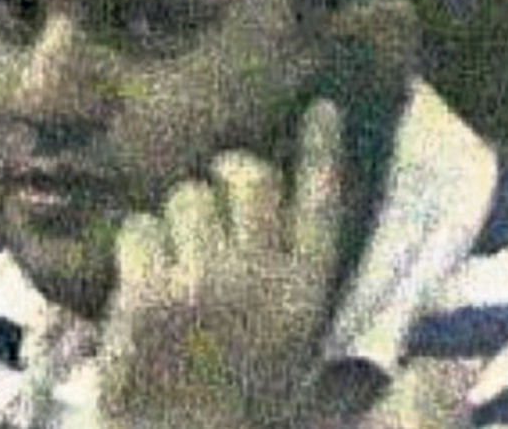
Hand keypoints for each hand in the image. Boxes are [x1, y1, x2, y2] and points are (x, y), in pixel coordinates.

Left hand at [94, 99, 343, 428]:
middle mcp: (260, 282)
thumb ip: (314, 302)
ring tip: (176, 251)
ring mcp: (202, 285)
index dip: (322, 151)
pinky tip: (142, 273)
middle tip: (215, 183)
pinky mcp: (149, 295)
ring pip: (187, 195)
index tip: (321, 108)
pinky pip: (141, 226)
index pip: (322, 205)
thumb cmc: (242, 402)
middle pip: (249, 178)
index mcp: (304, 296)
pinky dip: (138, 242)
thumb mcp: (301, 361)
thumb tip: (369, 290)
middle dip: (227, 170)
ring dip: (178, 214)